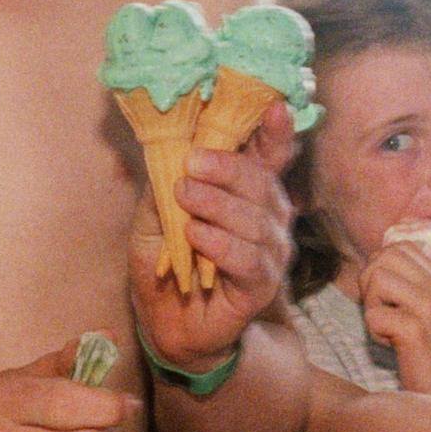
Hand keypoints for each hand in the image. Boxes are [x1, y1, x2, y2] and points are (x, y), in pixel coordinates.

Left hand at [140, 107, 292, 378]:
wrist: (169, 324)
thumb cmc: (166, 262)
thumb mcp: (153, 215)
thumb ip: (164, 185)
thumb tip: (170, 151)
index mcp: (247, 191)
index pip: (271, 155)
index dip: (277, 132)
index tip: (275, 107)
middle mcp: (268, 217)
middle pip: (261, 181)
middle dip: (227, 168)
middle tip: (190, 165)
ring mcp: (269, 252)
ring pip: (256, 219)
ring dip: (218, 205)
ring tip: (184, 199)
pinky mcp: (261, 286)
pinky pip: (249, 259)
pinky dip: (221, 244)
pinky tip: (196, 236)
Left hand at [353, 233, 430, 401]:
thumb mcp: (429, 311)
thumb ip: (411, 283)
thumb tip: (376, 260)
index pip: (400, 247)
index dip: (382, 269)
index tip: (390, 299)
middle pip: (384, 257)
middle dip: (371, 283)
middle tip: (383, 311)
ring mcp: (429, 307)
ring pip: (375, 279)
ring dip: (372, 306)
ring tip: (390, 328)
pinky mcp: (415, 330)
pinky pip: (373, 314)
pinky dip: (375, 333)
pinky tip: (394, 346)